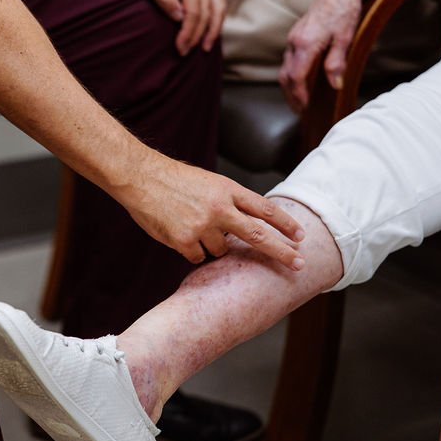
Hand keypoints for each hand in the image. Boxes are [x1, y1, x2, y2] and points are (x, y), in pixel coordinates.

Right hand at [120, 153, 304, 269]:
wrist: (140, 177)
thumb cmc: (173, 180)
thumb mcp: (209, 182)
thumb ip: (228, 202)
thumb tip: (246, 228)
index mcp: (228, 190)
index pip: (265, 209)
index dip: (286, 224)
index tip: (300, 236)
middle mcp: (219, 208)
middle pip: (258, 235)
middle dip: (281, 252)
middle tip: (299, 264)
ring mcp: (202, 226)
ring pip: (220, 250)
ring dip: (210, 244)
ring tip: (190, 224)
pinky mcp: (183, 241)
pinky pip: (197, 256)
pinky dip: (190, 249)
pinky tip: (177, 232)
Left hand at [124, 0, 225, 55]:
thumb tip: (179, 18)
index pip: (194, 12)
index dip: (188, 33)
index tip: (180, 48)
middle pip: (207, 13)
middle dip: (197, 36)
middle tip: (185, 52)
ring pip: (218, 8)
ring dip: (213, 30)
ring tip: (205, 48)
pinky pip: (218, 3)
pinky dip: (216, 19)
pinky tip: (210, 32)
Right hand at [278, 0, 362, 112]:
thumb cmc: (344, 9)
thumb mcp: (345, 38)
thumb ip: (336, 62)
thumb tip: (335, 84)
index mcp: (306, 44)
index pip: (296, 77)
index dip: (299, 95)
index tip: (304, 107)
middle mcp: (295, 41)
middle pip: (285, 75)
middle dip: (290, 95)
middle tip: (298, 110)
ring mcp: (294, 37)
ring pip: (285, 67)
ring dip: (289, 85)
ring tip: (297, 98)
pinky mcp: (297, 34)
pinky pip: (289, 58)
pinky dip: (291, 73)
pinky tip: (299, 78)